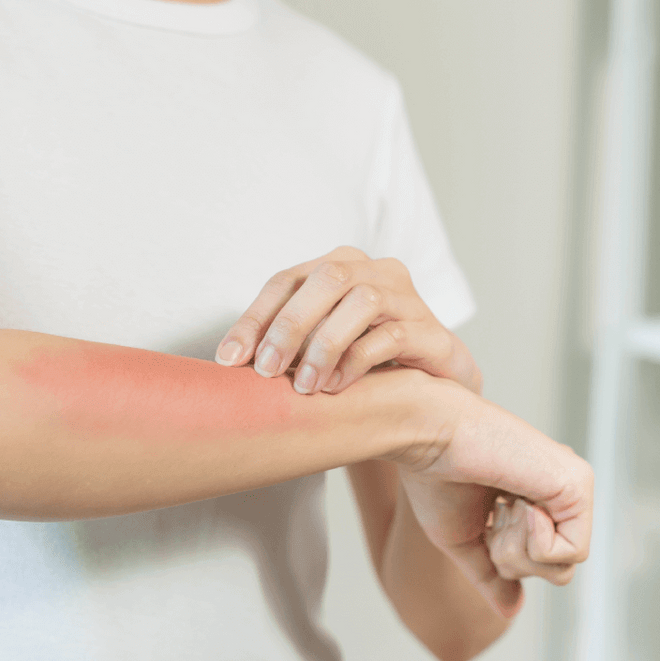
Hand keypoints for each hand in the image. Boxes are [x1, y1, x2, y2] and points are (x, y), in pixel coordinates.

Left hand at [215, 246, 480, 394]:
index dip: (254, 317)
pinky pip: (392, 335)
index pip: (286, 280)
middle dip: (289, 326)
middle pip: (325, 279)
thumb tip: (227, 362)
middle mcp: (374, 271)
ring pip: (362, 301)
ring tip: (306, 386)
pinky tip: (337, 386)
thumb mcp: (317, 349)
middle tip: (266, 371)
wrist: (432, 393)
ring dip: (325, 345)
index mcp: (338, 267)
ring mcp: (406, 297)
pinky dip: (358, 360)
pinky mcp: (430, 330)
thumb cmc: (363, 366)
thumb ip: (284, 344)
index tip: (228, 359)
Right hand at [391, 377, 592, 617]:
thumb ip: (490, 573)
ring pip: (562, 567)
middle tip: (493, 514)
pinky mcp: (579, 484)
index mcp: (535, 497)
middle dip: (512, 559)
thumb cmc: (434, 476)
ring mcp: (573, 485)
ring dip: (517, 551)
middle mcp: (559, 489)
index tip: (484, 518)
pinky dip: (534, 542)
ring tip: (502, 506)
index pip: (540, 562)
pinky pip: (571, 553)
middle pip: (555, 570)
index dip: (504, 557)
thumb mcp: (462, 539)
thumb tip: (512, 611)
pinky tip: (518, 504)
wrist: (427, 435)